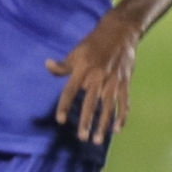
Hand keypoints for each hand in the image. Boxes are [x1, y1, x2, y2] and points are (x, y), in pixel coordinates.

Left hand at [48, 12, 141, 144]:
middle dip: (86, 122)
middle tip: (81, 137)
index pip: (70, 91)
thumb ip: (63, 65)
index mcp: (83, 70)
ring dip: (103, 125)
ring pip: (108, 107)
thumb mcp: (76, 51)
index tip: (60, 120)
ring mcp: (113, 81)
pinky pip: (124, 102)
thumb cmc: (94, 42)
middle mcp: (97, 77)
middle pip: (90, 104)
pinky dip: (121, 116)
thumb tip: (47, 65)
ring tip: (97, 140)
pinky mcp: (125, 82)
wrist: (120, 31)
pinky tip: (117, 129)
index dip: (64, 106)